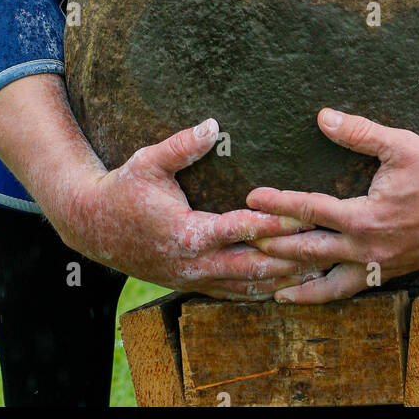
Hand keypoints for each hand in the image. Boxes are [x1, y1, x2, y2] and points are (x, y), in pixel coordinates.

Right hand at [51, 118, 321, 298]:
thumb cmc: (122, 190)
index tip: (304, 214)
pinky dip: (260, 290)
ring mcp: (193, 277)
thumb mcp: (147, 162)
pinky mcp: (191, 284)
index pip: (239, 229)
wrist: (92, 228)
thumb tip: (212, 124)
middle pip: (252, 266)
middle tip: (325, 249)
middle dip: (290, 258)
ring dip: (281, 279)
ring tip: (318, 272)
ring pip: (246, 286)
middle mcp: (193, 262)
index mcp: (186, 232)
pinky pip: (232, 293)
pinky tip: (285, 287)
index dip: (273, 222)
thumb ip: (181, 145)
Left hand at [245, 108, 418, 302]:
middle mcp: (369, 247)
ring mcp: (381, 264)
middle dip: (275, 247)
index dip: (278, 203)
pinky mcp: (392, 271)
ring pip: (331, 285)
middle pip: (310, 252)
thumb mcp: (399, 144)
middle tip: (244, 243)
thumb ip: (358, 132)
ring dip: (300, 286)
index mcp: (366, 217)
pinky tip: (317, 292)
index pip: (311, 211)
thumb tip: (322, 117)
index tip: (251, 197)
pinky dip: (330, 293)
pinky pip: (354, 288)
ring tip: (272, 290)